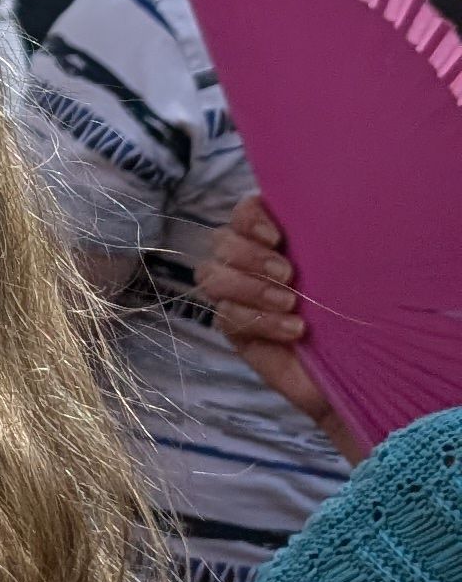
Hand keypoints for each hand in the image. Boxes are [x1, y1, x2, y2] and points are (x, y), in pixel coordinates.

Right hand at [198, 195, 361, 459]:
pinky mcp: (236, 329)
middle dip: (250, 256)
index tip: (277, 236)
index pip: (244, 212)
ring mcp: (239, 296)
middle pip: (221, 241)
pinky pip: (226, 315)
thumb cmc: (367, 314)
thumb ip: (335, 241)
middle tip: (289, 275)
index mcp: (278, 240)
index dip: (250, 218)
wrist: (369, 372)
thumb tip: (341, 209)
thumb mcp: (357, 271)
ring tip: (290, 304)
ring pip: (211, 275)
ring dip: (249, 287)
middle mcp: (252, 263)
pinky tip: (293, 330)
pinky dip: (259, 320)